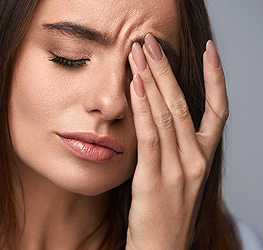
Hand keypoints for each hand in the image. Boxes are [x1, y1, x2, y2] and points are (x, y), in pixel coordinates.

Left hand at [125, 34, 227, 249]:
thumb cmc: (167, 212)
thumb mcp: (179, 176)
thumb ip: (173, 146)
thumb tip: (157, 112)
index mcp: (204, 157)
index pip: (218, 110)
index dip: (216, 78)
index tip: (210, 50)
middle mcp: (196, 160)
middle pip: (186, 104)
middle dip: (168, 69)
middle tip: (152, 42)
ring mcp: (178, 170)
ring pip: (168, 115)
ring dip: (153, 81)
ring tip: (139, 54)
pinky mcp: (154, 180)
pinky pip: (150, 136)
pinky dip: (143, 108)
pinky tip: (136, 86)